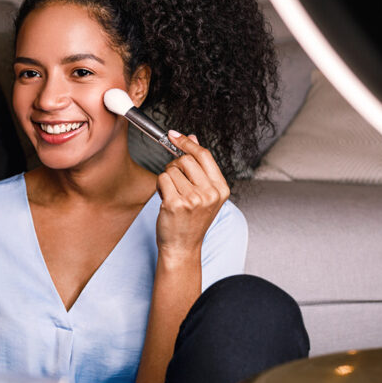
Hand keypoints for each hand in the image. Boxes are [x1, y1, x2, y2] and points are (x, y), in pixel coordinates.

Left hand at [155, 131, 229, 263]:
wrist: (182, 247)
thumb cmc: (191, 221)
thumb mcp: (203, 193)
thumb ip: (200, 166)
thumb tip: (192, 137)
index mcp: (221, 189)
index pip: (204, 154)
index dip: (187, 142)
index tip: (174, 135)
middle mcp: (210, 194)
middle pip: (185, 160)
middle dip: (175, 166)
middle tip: (175, 183)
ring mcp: (194, 199)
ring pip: (171, 169)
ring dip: (167, 179)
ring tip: (172, 195)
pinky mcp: (176, 204)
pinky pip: (162, 179)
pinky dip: (160, 186)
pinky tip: (166, 199)